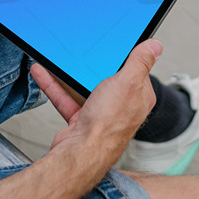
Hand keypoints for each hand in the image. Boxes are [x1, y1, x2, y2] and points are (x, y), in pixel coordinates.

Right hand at [30, 39, 162, 176]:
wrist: (81, 154)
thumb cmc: (107, 125)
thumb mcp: (128, 82)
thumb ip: (140, 62)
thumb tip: (155, 46)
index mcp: (139, 97)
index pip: (136, 70)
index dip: (125, 57)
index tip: (115, 45)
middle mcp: (122, 106)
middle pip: (108, 78)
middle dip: (94, 65)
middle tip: (84, 50)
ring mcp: (101, 114)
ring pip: (84, 87)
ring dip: (70, 74)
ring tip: (59, 60)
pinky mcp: (81, 121)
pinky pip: (67, 98)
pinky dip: (55, 86)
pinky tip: (44, 73)